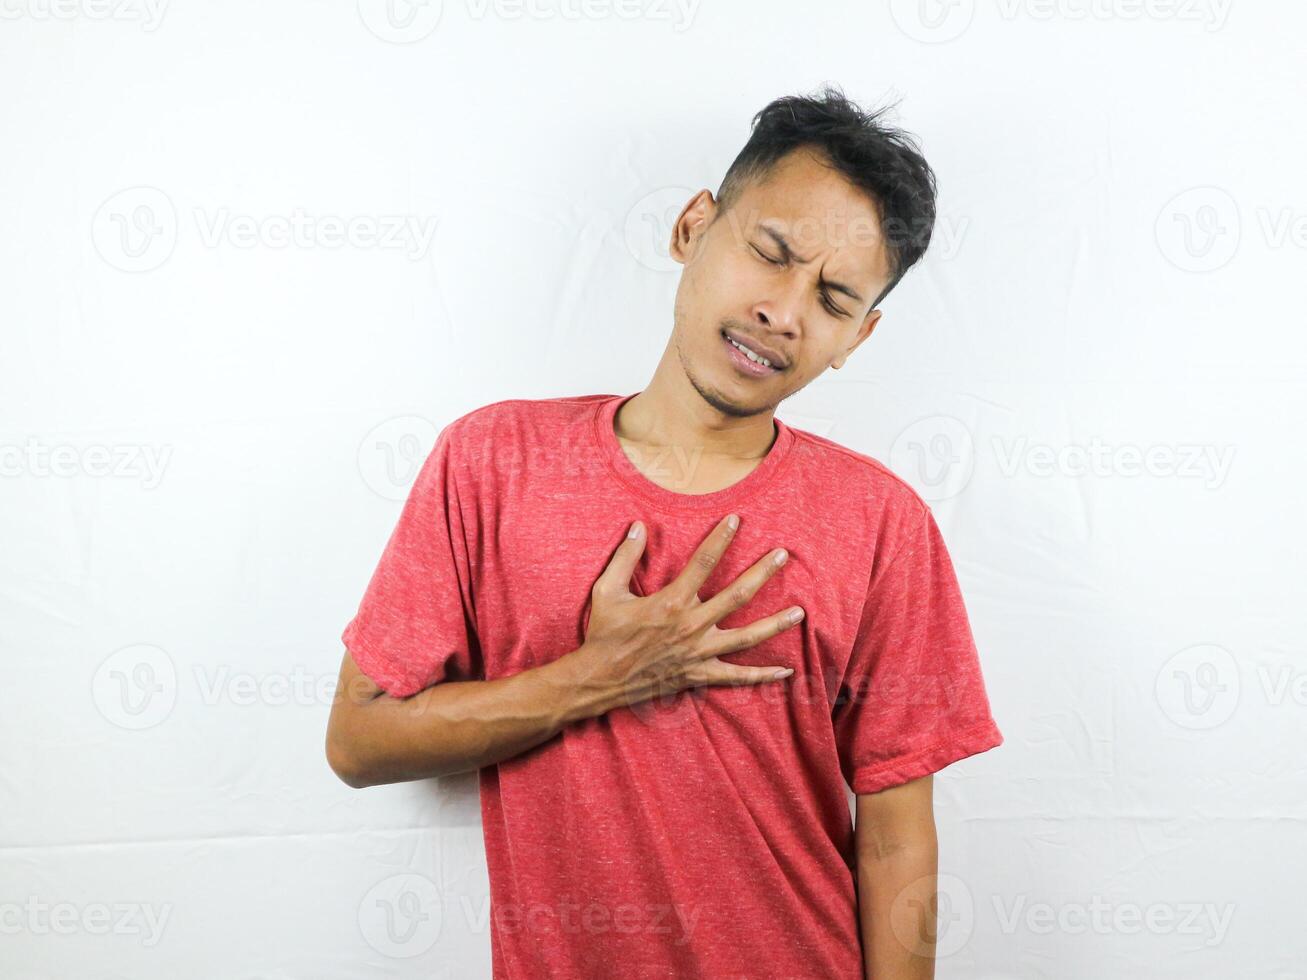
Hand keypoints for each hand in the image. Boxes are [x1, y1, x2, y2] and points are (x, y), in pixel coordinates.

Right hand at [568, 514, 803, 711]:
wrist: (599, 679)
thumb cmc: (603, 633)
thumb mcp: (607, 590)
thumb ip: (625, 556)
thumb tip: (637, 525)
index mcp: (672, 602)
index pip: (704, 562)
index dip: (721, 538)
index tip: (737, 519)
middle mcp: (692, 626)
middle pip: (738, 595)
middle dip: (763, 572)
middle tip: (783, 555)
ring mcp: (699, 653)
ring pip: (747, 637)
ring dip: (775, 623)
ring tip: (799, 612)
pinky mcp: (700, 675)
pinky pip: (738, 677)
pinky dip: (763, 675)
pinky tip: (786, 670)